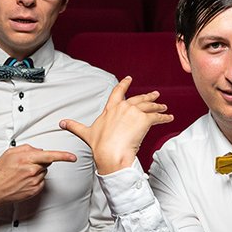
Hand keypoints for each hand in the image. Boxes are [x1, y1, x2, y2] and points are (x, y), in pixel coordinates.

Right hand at [0, 144, 78, 216]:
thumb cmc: (0, 171)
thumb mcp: (10, 153)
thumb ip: (27, 148)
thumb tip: (38, 150)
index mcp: (27, 159)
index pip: (50, 156)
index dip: (63, 156)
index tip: (73, 157)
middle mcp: (32, 171)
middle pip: (46, 163)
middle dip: (39, 161)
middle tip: (25, 164)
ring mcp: (34, 182)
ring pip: (43, 172)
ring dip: (36, 171)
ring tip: (21, 174)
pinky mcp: (34, 191)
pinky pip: (41, 181)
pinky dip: (35, 180)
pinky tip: (23, 181)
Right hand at [59, 76, 174, 173]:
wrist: (110, 152)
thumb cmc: (99, 145)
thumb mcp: (85, 132)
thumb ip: (74, 126)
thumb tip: (61, 123)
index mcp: (110, 109)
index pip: (118, 92)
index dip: (124, 84)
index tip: (128, 79)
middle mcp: (123, 107)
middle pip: (139, 98)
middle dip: (148, 96)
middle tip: (155, 94)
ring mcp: (134, 113)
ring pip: (150, 106)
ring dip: (158, 106)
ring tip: (164, 107)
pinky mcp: (145, 120)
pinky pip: (157, 117)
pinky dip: (165, 117)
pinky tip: (169, 118)